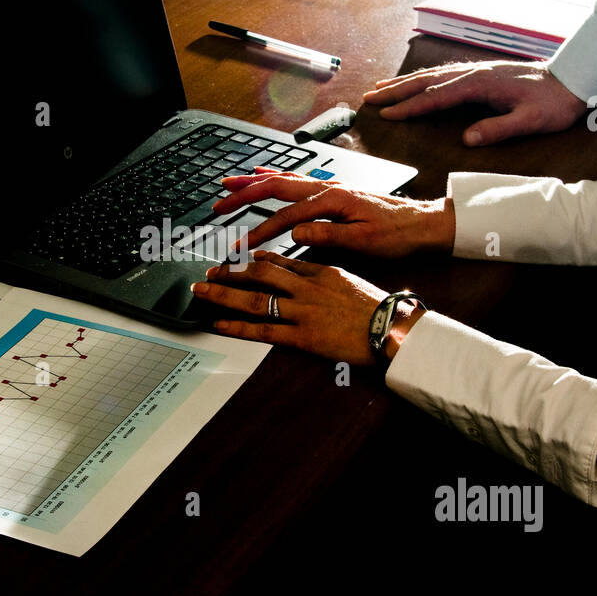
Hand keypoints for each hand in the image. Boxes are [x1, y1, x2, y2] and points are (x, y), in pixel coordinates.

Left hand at [191, 251, 422, 364]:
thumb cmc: (379, 309)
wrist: (394, 328)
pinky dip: (238, 327)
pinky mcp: (303, 336)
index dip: (254, 260)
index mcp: (319, 272)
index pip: (279, 262)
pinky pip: (264, 331)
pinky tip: (219, 324)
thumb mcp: (350, 280)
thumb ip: (325, 275)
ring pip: (254, 299)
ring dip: (224, 294)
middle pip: (259, 274)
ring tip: (202, 290)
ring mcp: (302, 312)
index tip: (239, 259)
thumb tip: (309, 272)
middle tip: (210, 271)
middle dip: (231, 272)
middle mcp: (306, 288)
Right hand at [215, 169, 453, 256]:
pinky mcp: (332, 192)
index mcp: (333, 199)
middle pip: (276, 187)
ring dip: (253, 182)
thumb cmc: (398, 234)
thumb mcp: (365, 241)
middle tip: (218, 203)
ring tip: (228, 184)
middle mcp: (327, 188)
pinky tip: (261, 177)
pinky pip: (295, 181)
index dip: (260, 232)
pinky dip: (273, 178)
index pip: (287, 216)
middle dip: (244, 194)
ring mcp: (329, 187)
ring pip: (283, 180)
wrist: (423, 223)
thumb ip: (328, 235)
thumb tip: (295, 233)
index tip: (241, 248)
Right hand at [361, 60, 586, 145]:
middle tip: (368, 97)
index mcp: (479, 85)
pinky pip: (442, 76)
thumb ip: (498, 129)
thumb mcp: (530, 122)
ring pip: (431, 76)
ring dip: (404, 83)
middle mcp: (473, 74)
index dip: (409, 107)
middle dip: (395, 91)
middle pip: (425, 81)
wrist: (574, 78)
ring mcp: (475, 71)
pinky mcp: (480, 74)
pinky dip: (422, 80)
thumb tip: (467, 139)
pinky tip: (415, 85)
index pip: (435, 97)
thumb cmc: (554, 103)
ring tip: (381, 88)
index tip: (386, 115)